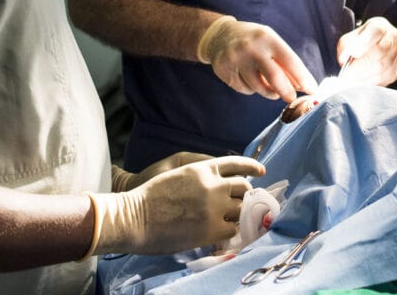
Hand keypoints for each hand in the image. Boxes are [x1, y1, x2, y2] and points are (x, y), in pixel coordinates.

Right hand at [88, 156, 264, 255]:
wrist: (134, 217)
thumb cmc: (149, 196)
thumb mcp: (177, 172)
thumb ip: (201, 174)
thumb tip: (222, 183)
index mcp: (203, 168)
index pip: (237, 163)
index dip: (252, 166)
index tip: (261, 171)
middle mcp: (213, 185)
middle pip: (243, 187)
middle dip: (242, 195)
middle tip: (236, 203)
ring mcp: (215, 207)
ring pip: (240, 209)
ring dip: (235, 214)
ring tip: (225, 220)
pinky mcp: (211, 229)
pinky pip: (232, 229)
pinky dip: (228, 231)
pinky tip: (220, 233)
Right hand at [197, 17, 317, 100]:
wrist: (220, 35)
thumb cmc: (254, 41)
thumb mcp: (271, 42)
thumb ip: (285, 63)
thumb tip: (301, 86)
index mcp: (267, 37)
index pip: (290, 61)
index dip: (303, 78)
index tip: (312, 90)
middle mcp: (251, 48)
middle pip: (274, 78)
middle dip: (287, 92)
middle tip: (292, 98)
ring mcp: (235, 59)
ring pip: (258, 88)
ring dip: (268, 92)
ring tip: (269, 86)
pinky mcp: (224, 70)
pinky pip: (244, 89)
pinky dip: (251, 89)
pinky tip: (248, 77)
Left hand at [335, 17, 396, 86]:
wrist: (380, 45)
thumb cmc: (364, 41)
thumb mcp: (351, 37)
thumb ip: (346, 46)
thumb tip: (344, 59)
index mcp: (380, 25)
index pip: (375, 31)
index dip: (363, 43)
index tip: (352, 53)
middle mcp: (393, 37)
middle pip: (380, 52)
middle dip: (362, 65)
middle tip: (348, 74)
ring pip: (384, 67)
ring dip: (366, 76)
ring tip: (353, 80)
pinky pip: (387, 78)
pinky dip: (372, 82)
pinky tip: (363, 82)